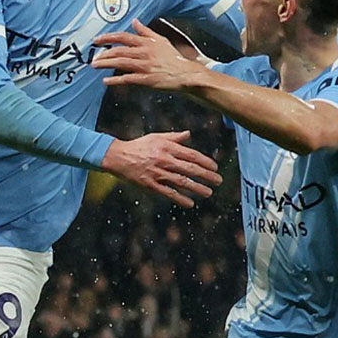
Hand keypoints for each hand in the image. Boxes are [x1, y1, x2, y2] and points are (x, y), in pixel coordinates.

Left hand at [93, 19, 207, 90]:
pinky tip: (106, 81)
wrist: (184, 73)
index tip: (97, 40)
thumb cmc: (173, 58)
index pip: (124, 37)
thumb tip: (135, 21)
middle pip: (119, 50)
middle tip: (95, 57)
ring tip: (95, 66)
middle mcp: (144, 53)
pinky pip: (128, 79)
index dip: (108, 37)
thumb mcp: (160, 40)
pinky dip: (116, 80)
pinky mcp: (146, 79)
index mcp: (147, 42)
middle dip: (105, 53)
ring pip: (121, 63)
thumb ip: (146, 31)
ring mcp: (145, 66)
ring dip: (106, 64)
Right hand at [101, 131, 221, 207]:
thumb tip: (189, 134)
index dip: (205, 161)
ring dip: (197, 188)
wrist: (118, 156)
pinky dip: (180, 199)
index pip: (191, 155)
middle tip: (219, 180)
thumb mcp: (156, 137)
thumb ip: (174, 137)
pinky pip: (168, 193)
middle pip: (190, 169)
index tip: (215, 167)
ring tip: (209, 192)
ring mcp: (157, 173)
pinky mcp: (150, 184)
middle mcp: (164, 160)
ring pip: (182, 182)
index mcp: (167, 147)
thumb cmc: (139, 145)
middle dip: (206, 175)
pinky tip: (190, 203)